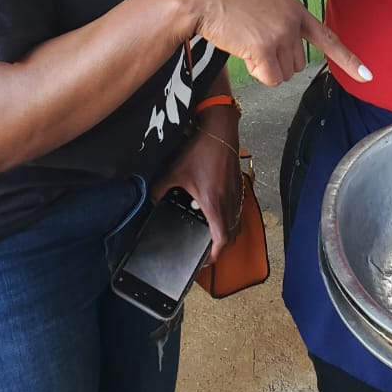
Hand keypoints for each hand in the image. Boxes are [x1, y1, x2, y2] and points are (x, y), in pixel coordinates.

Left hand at [152, 128, 241, 261]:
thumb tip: (153, 200)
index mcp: (214, 205)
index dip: (214, 255)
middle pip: (232, 236)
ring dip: (226, 232)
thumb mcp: (173, 171)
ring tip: (211, 232)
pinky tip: (216, 209)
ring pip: (236, 223)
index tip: (205, 260)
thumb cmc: (200, 152)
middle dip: (220, 247)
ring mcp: (236, 194)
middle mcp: (228, 203)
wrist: (220, 131)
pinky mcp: (238, 185)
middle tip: (207, 249)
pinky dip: (229, 218)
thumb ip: (159, 189)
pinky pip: (237, 210)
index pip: (222, 240)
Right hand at [177, 0, 372, 87]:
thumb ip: (280, 21)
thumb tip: (284, 55)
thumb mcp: (262, 2)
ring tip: (244, 41)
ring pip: (283, 74)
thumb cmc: (224, 0)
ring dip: (264, 67)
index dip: (348, 59)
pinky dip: (256, 73)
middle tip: (251, 40)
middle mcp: (293, 20)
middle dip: (276, 61)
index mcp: (294, 8)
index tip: (368, 76)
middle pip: (297, 64)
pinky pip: (270, 79)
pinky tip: (242, 50)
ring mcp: (281, 33)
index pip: (327, 38)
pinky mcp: (265, 47)